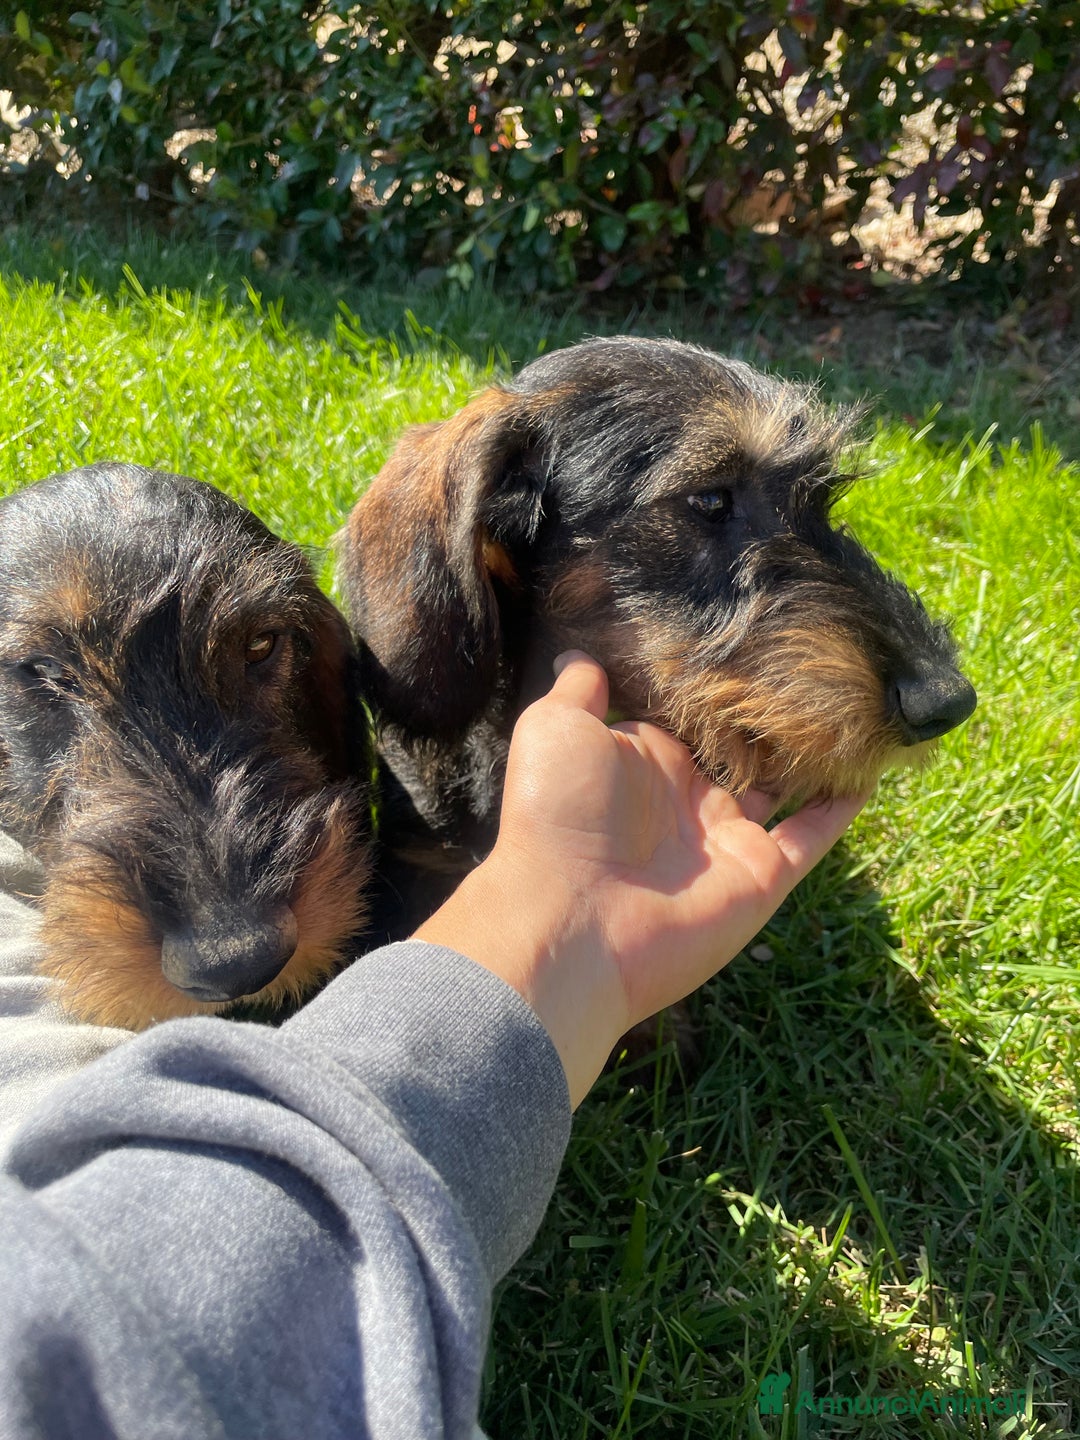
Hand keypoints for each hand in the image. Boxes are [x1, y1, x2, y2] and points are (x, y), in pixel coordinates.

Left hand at [415, 652, 867, 1105]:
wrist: (571, 918)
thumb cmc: (555, 816)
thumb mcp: (554, 730)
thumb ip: (578, 691)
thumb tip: (579, 655)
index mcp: (643, 760)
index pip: (690, 715)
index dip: (715, 682)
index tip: (748, 634)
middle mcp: (689, 797)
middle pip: (743, 748)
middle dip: (771, 713)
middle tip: (817, 657)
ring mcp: (728, 837)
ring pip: (785, 786)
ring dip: (815, 754)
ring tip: (855, 706)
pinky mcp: (762, 874)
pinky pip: (813, 836)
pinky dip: (842, 807)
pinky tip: (872, 770)